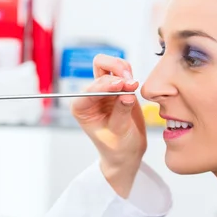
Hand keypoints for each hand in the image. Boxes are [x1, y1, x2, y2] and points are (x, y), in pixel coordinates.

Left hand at [71, 54, 145, 197]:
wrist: (127, 152)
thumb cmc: (117, 147)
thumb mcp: (118, 132)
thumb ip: (122, 111)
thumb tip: (128, 93)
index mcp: (81, 107)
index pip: (90, 89)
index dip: (106, 84)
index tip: (122, 85)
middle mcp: (90, 95)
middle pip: (99, 67)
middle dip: (116, 72)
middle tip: (131, 82)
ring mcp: (104, 89)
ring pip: (110, 65)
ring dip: (123, 69)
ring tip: (134, 84)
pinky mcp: (117, 87)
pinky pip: (122, 70)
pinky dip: (129, 72)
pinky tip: (135, 84)